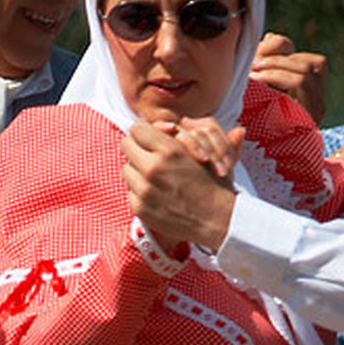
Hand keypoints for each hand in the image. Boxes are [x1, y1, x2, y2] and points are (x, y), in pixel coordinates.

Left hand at [121, 119, 242, 251]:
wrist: (218, 220)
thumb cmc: (213, 184)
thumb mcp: (202, 151)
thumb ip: (180, 134)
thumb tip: (163, 124)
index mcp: (170, 150)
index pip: (137, 129)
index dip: (144, 132)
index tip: (150, 138)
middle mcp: (153, 168)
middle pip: (126, 145)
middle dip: (137, 147)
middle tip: (149, 155)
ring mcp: (144, 190)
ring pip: (126, 168)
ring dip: (137, 170)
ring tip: (154, 176)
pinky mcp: (140, 208)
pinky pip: (129, 191)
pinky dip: (139, 191)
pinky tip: (156, 194)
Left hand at [251, 32, 327, 123]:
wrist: (254, 161)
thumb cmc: (250, 122)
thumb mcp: (259, 89)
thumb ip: (267, 63)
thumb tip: (271, 38)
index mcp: (311, 95)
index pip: (314, 62)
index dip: (285, 51)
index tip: (257, 58)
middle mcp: (320, 102)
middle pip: (313, 62)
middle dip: (279, 56)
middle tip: (253, 64)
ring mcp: (317, 110)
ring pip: (307, 69)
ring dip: (276, 65)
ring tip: (254, 72)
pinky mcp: (310, 116)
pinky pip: (301, 81)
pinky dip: (277, 75)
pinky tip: (258, 81)